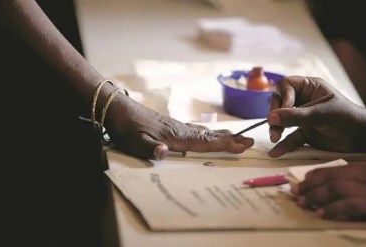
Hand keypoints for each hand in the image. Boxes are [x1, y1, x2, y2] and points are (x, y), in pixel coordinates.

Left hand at [104, 93, 253, 159]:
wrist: (115, 108)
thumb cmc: (125, 127)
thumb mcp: (134, 142)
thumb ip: (150, 148)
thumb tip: (165, 153)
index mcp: (176, 136)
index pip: (206, 142)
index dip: (226, 144)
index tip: (243, 145)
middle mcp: (180, 130)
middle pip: (210, 135)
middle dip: (230, 139)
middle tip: (249, 140)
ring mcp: (176, 126)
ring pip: (204, 132)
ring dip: (221, 135)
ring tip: (236, 136)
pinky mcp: (170, 124)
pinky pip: (196, 130)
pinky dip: (208, 133)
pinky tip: (207, 134)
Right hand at [267, 76, 365, 156]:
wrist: (363, 139)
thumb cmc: (346, 118)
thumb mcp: (321, 114)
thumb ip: (296, 116)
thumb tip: (270, 118)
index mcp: (310, 87)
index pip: (286, 86)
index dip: (282, 97)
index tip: (284, 110)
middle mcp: (304, 100)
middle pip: (280, 103)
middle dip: (275, 115)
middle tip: (274, 127)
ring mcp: (303, 117)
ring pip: (282, 121)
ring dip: (276, 130)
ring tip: (274, 139)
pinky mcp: (305, 133)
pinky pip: (290, 138)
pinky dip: (284, 145)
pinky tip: (277, 152)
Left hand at [294, 160, 365, 224]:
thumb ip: (364, 176)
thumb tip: (343, 182)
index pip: (336, 168)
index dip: (317, 174)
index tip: (304, 180)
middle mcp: (364, 173)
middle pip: (331, 177)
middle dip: (310, 185)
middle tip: (296, 193)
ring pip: (334, 189)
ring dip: (315, 196)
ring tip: (302, 203)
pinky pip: (348, 205)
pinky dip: (332, 209)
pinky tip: (320, 213)